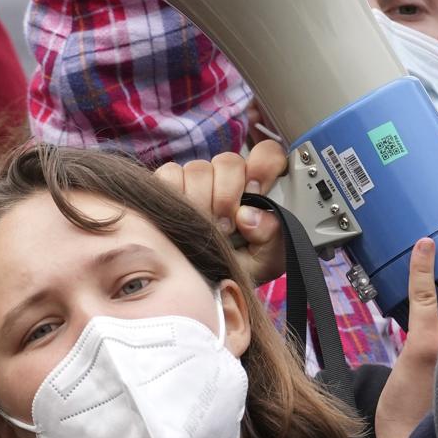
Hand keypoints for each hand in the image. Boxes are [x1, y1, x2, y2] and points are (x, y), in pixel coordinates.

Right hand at [150, 139, 287, 284]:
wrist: (202, 284)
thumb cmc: (237, 269)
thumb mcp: (264, 261)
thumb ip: (271, 237)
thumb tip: (249, 216)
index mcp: (255, 187)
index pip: (268, 154)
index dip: (263, 165)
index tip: (255, 190)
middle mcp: (226, 178)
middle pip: (229, 161)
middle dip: (227, 194)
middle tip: (225, 226)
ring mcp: (196, 178)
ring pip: (199, 168)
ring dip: (201, 200)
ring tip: (203, 228)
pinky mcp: (167, 182)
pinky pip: (170, 173)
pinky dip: (175, 193)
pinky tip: (181, 217)